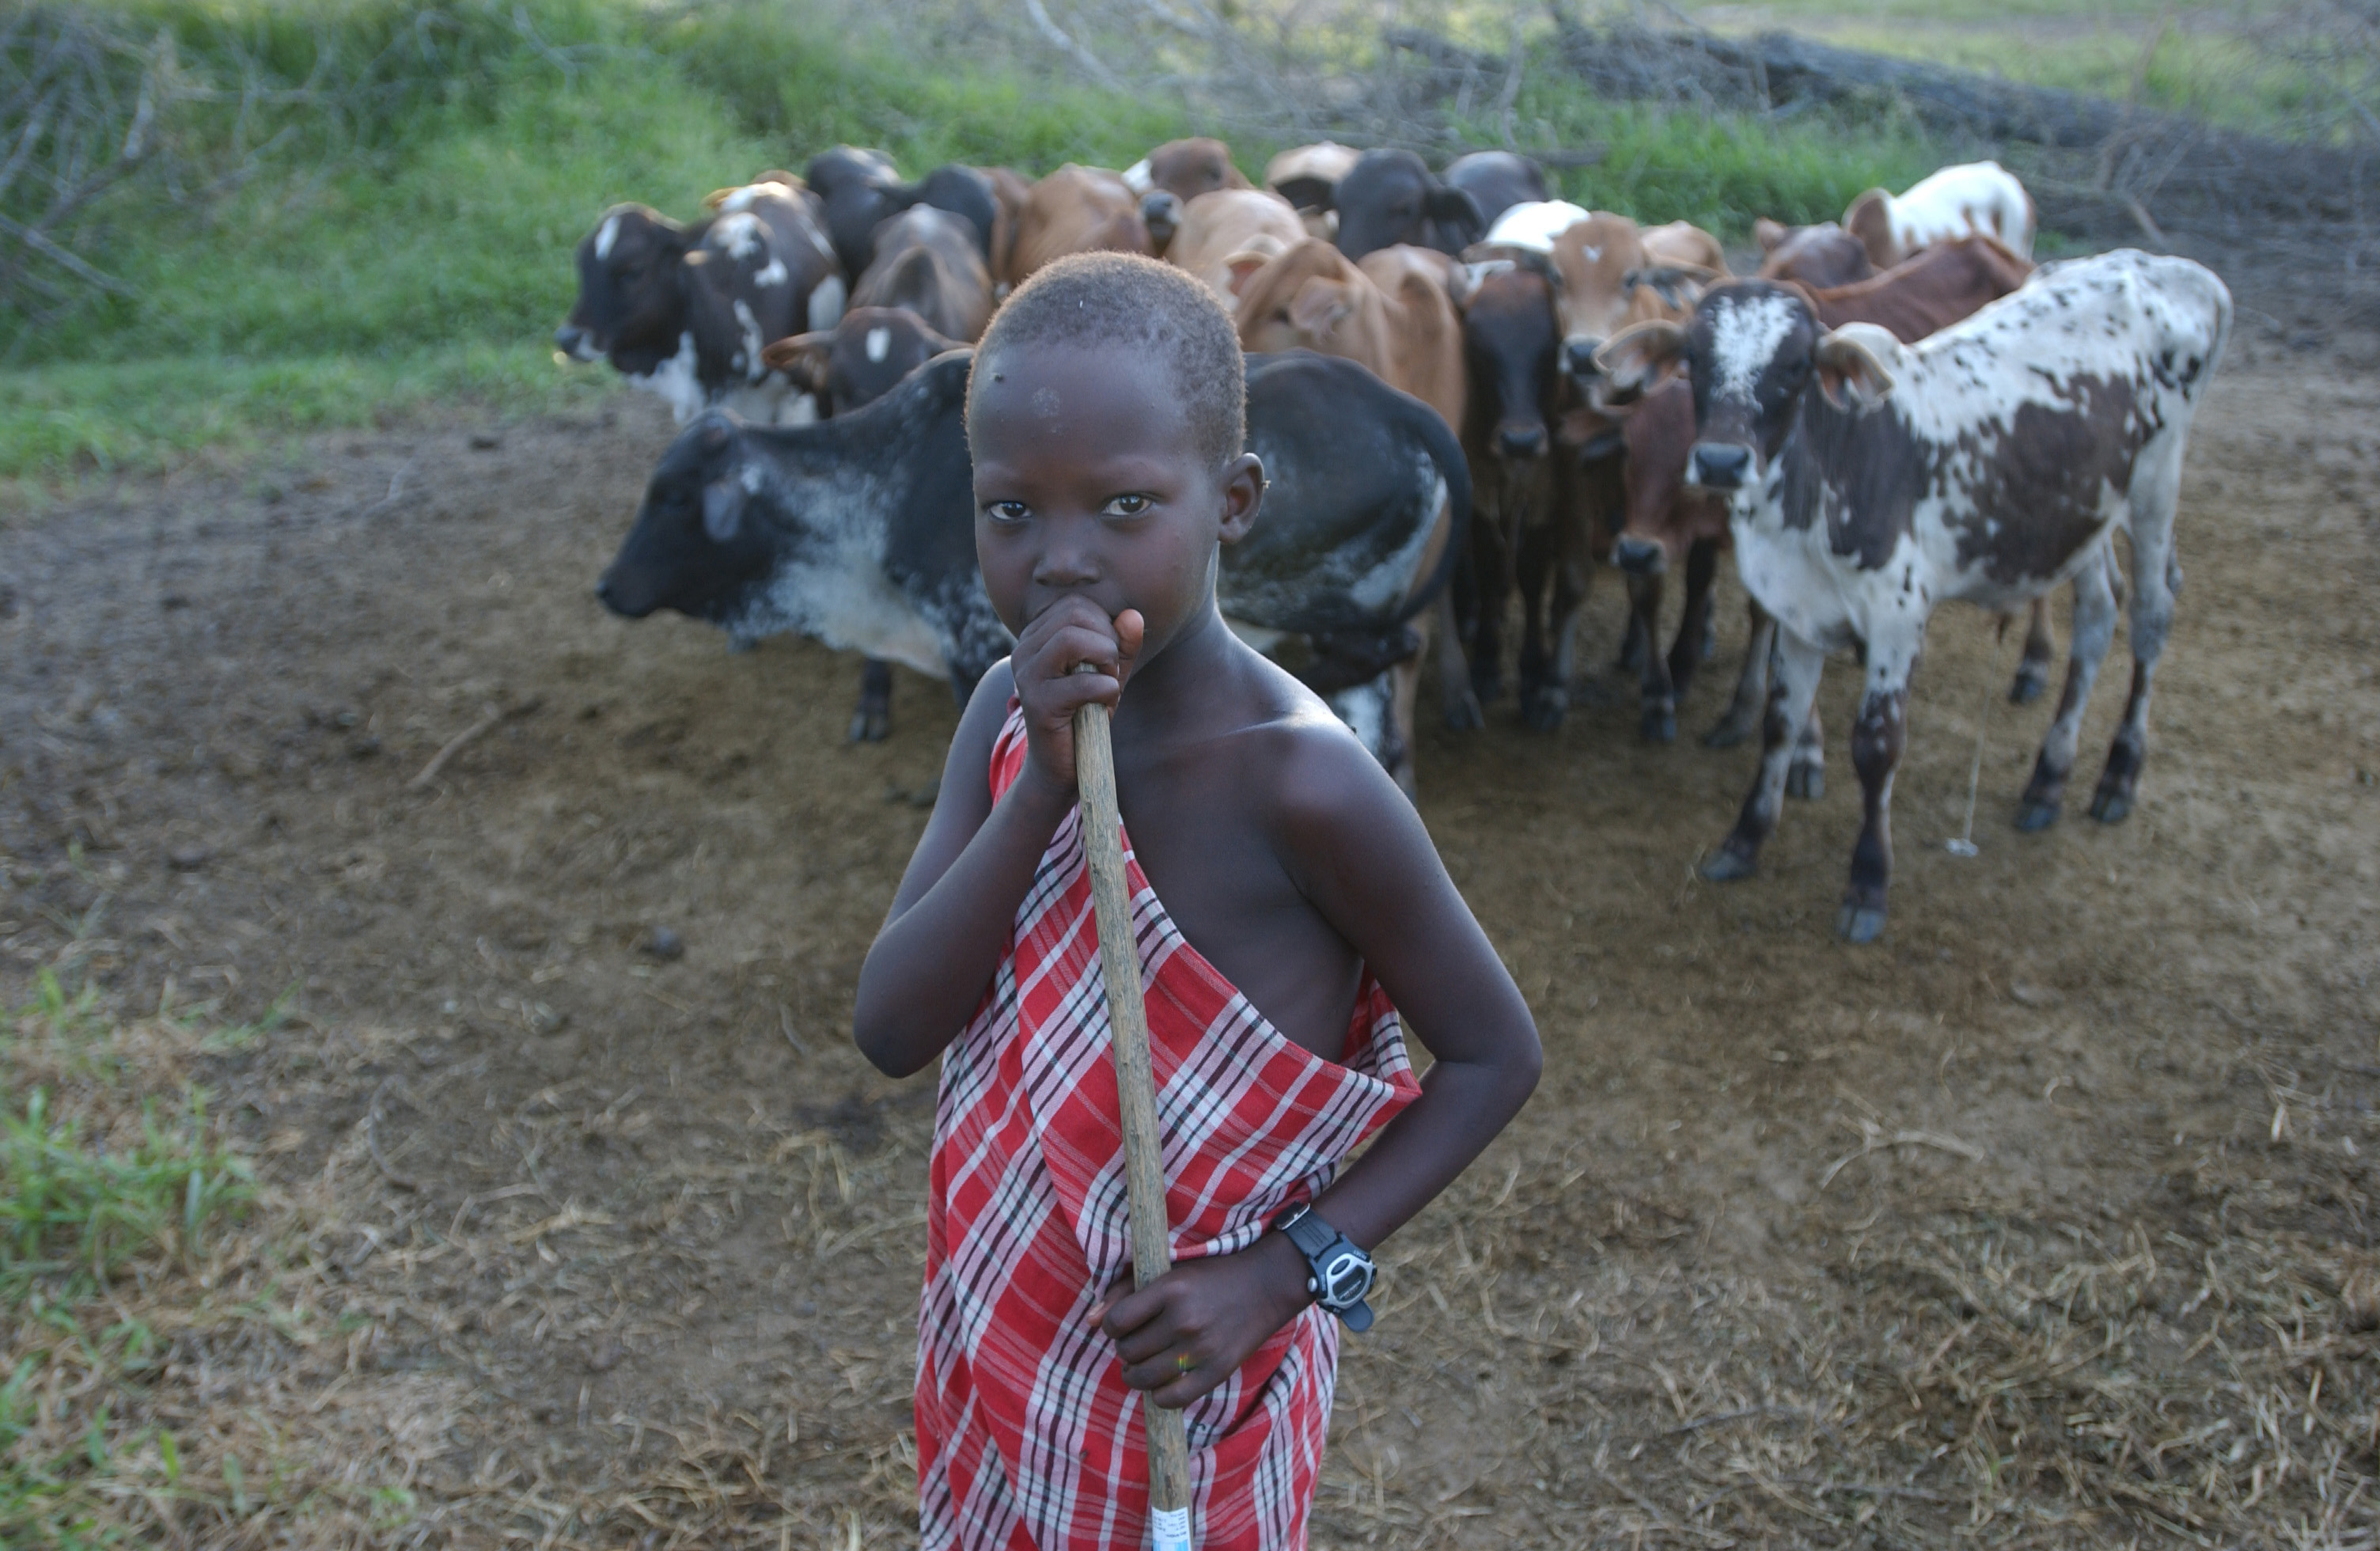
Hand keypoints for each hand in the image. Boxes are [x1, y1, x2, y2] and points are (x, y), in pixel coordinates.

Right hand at [1010, 598, 1144, 798]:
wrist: (1062, 765)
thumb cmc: (1086, 712)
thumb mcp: (1109, 672)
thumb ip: (1122, 643)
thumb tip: (1133, 616)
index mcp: (1036, 637)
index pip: (1076, 605)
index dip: (1104, 625)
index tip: (1108, 656)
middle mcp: (1024, 651)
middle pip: (1075, 615)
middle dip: (1107, 640)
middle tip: (1109, 671)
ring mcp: (1027, 677)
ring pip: (1073, 640)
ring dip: (1106, 661)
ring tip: (1107, 683)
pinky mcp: (1038, 704)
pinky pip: (1084, 683)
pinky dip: (1107, 691)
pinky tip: (1105, 706)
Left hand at [1094, 1233, 1312, 1408]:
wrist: (1266, 1286)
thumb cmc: (1211, 1275)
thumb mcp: (1169, 1272)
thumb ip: (1125, 1291)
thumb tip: (1090, 1322)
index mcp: (1170, 1289)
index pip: (1116, 1322)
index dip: (1112, 1326)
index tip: (1123, 1324)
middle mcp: (1184, 1319)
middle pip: (1127, 1351)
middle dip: (1125, 1349)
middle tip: (1138, 1342)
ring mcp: (1201, 1348)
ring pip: (1144, 1377)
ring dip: (1135, 1374)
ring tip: (1143, 1364)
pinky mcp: (1217, 1371)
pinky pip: (1173, 1398)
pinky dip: (1160, 1395)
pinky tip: (1162, 1382)